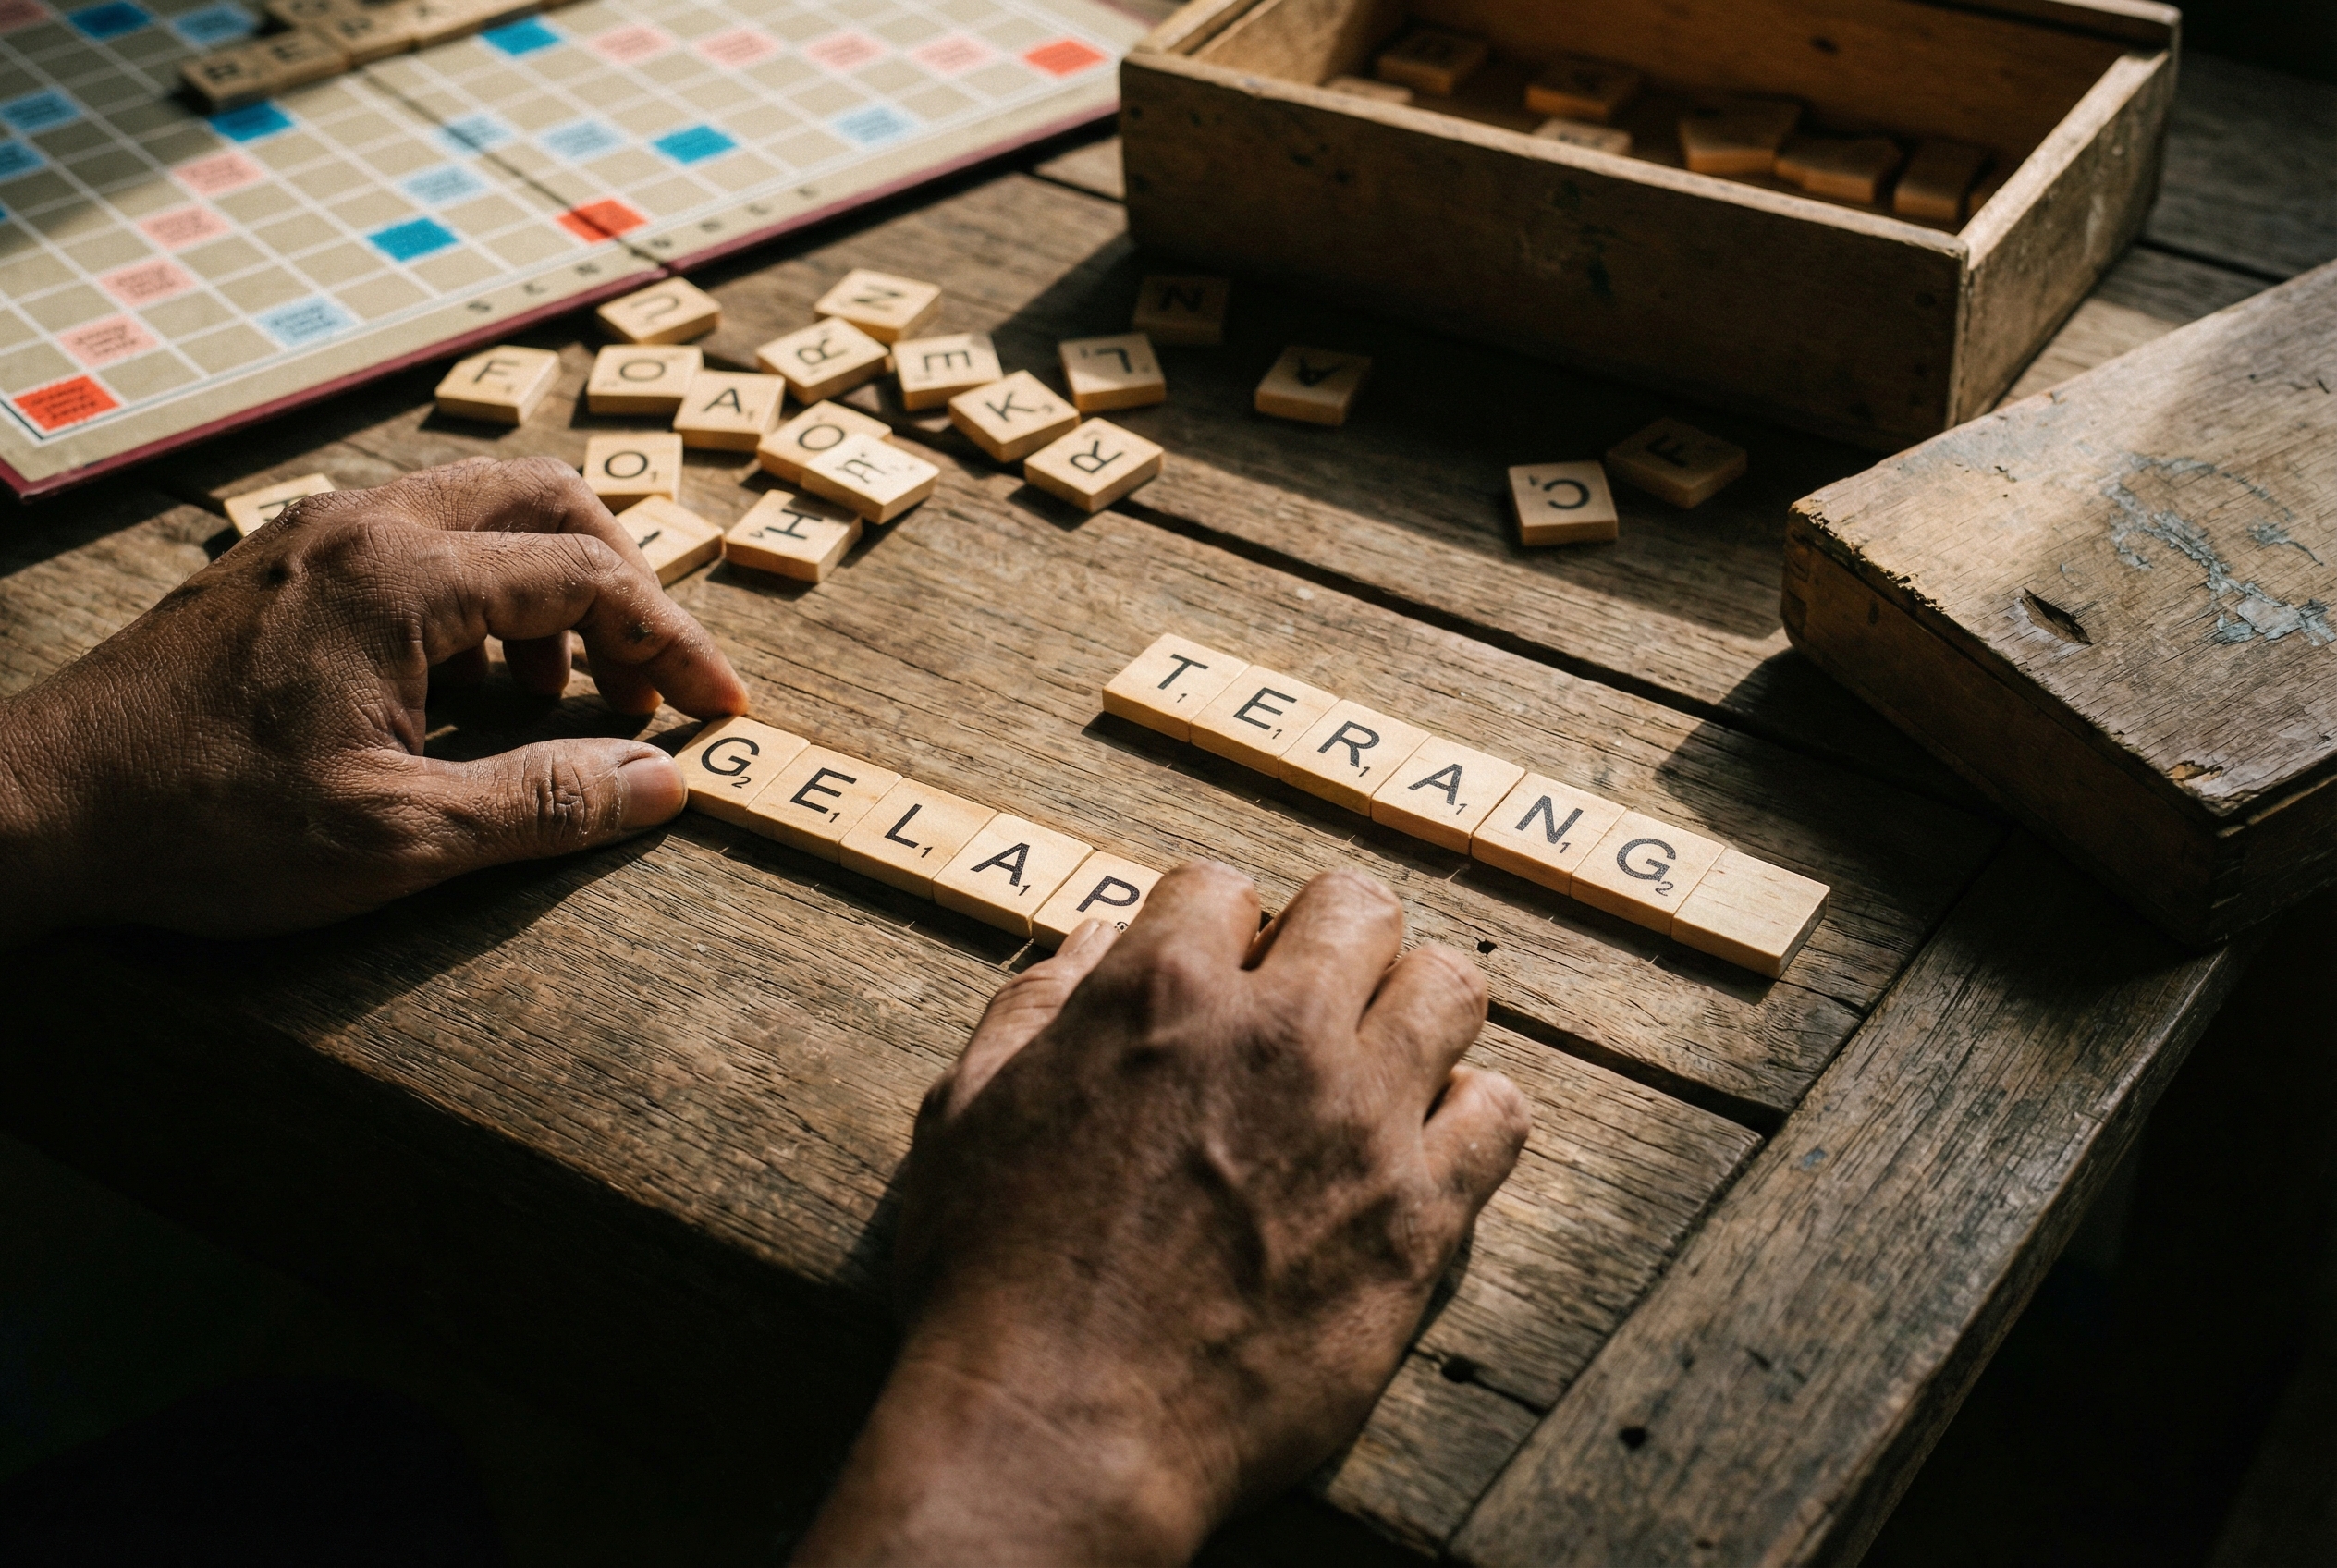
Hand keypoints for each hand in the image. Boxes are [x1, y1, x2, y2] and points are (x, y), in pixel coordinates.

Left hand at [0, 457, 746, 943]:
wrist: (39, 803)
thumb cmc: (206, 823)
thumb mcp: (398, 835)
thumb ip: (544, 803)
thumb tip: (663, 786)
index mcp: (402, 578)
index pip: (590, 577)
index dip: (673, 643)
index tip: (718, 708)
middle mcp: (365, 526)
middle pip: (550, 500)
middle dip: (623, 587)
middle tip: (646, 684)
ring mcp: (317, 534)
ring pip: (484, 509)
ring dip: (551, 588)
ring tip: (556, 698)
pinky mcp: (284, 562)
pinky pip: (422, 536)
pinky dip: (484, 590)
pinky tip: (467, 684)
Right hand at [794, 864, 1530, 1566]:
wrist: (1060, 1429)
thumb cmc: (992, 1279)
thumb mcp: (966, 1113)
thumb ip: (1036, 1006)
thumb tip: (1094, 943)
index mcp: (1160, 993)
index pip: (1221, 888)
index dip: (1210, 933)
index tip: (1211, 978)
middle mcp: (1275, 1034)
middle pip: (1356, 908)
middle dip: (1325, 942)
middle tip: (1302, 1004)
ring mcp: (1360, 1122)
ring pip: (1450, 987)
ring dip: (1408, 1011)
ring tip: (1373, 1063)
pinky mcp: (1417, 1219)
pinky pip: (1499, 1116)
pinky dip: (1468, 1118)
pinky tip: (1420, 1146)